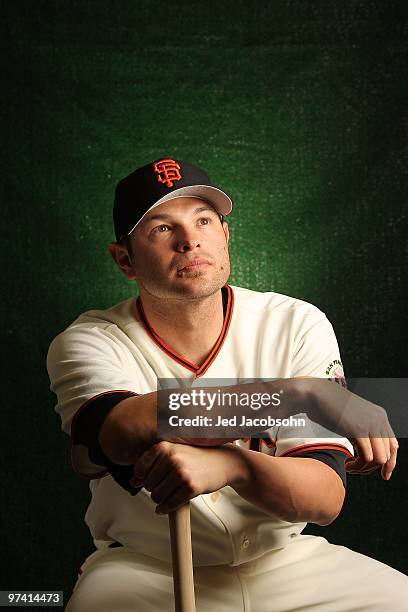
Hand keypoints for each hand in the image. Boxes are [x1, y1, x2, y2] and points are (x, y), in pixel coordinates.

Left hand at [129, 441, 243, 513]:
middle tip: (166, 485)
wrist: (223, 461)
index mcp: (164, 446)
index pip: (139, 469)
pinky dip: (167, 508)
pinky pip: (169, 504)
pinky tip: (169, 505)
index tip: (153, 477)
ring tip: (170, 493)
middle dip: (155, 488)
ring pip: (156, 496)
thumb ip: (152, 465)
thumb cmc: (197, 457)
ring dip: (161, 499)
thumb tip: (133, 481)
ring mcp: (181, 472)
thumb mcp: (174, 453)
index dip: (144, 477)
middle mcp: (171, 457)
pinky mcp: (190, 487)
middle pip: (147, 484)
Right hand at [304, 379, 398, 478]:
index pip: (393, 446)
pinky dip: (357, 466)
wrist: (316, 393)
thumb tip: (371, 453)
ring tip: (350, 468)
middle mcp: (379, 419)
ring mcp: (370, 424)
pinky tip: (346, 465)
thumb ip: (365, 430)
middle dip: (372, 468)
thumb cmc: (328, 406)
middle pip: (388, 455)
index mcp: (380, 416)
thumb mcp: (353, 417)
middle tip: (355, 469)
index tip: (383, 475)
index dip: (390, 464)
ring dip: (364, 469)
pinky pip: (367, 457)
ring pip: (379, 459)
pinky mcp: (358, 430)